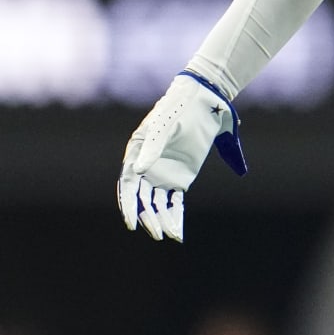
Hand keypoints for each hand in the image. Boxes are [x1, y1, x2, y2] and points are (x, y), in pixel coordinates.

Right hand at [117, 70, 247, 241]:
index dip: (128, 204)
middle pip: (143, 198)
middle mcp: (147, 166)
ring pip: (158, 204)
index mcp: (137, 152)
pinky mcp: (181, 177)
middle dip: (148, 217)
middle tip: (156, 233)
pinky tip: (177, 231)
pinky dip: (175, 215)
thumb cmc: (180, 108)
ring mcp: (164, 173)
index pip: (129, 184)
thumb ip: (154, 148)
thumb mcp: (166, 126)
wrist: (205, 99)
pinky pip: (175, 201)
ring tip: (169, 235)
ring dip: (162, 220)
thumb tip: (138, 171)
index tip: (131, 222)